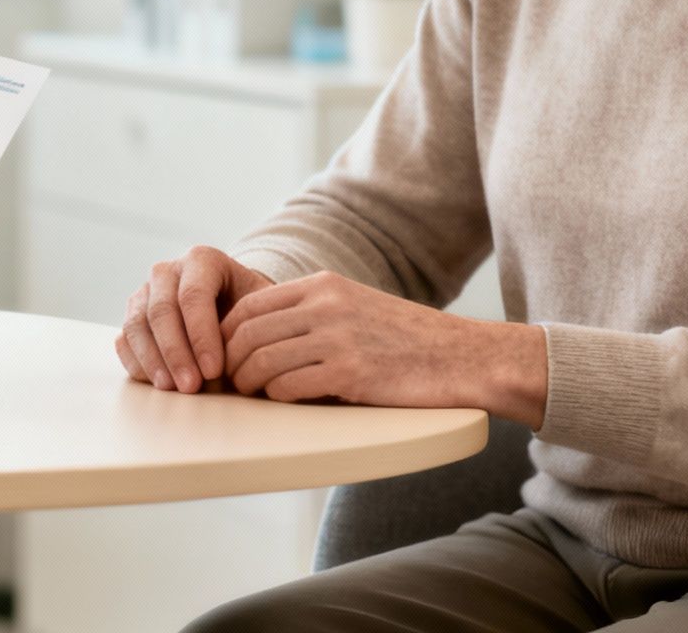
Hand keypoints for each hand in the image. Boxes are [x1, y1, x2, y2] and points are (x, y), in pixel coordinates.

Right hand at [117, 245, 275, 393]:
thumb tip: (239, 362)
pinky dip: (136, 362)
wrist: (233, 306)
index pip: (194, 295)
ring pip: (137, 325)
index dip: (201, 335)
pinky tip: (156, 383)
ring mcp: (145, 292)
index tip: (214, 370)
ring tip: (172, 389)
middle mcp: (167, 271)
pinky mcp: (132, 316)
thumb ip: (253, 326)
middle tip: (191, 387)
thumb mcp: (262, 309)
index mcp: (202, 259)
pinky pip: (124, 339)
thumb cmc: (251, 310)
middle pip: (161, 310)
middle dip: (176, 352)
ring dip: (153, 360)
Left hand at [221, 271, 547, 427]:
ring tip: (251, 394)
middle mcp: (325, 304)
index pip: (249, 305)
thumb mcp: (354, 307)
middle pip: (247, 333)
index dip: (224, 334)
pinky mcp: (351, 372)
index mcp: (322, 285)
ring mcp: (337, 337)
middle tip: (228, 383)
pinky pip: (289, 386)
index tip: (223, 357)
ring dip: (247, 383)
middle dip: (229, 361)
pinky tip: (283, 402)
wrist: (464, 358)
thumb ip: (310, 314)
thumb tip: (258, 339)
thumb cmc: (406, 341)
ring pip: (262, 359)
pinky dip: (277, 398)